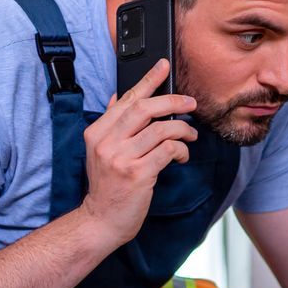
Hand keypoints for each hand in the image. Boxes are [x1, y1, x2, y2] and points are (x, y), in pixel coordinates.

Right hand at [78, 58, 196, 244]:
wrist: (101, 221)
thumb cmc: (107, 187)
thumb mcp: (100, 152)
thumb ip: (110, 124)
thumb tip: (117, 97)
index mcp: (96, 132)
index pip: (125, 99)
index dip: (148, 80)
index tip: (164, 66)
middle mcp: (106, 142)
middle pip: (144, 109)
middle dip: (172, 101)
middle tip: (190, 103)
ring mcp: (121, 158)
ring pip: (160, 129)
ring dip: (182, 130)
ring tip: (190, 136)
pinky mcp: (138, 174)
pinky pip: (168, 151)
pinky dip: (180, 150)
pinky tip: (182, 156)